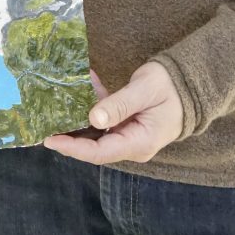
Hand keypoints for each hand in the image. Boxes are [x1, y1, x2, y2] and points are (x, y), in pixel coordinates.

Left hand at [43, 62, 182, 164]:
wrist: (192, 84)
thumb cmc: (171, 86)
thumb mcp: (144, 91)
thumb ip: (120, 105)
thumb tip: (94, 118)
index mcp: (139, 142)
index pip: (100, 152)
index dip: (73, 148)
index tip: (50, 139)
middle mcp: (132, 145)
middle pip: (94, 147)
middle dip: (69, 136)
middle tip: (42, 124)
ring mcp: (129, 136)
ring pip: (96, 133)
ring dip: (78, 118)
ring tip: (55, 105)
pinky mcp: (127, 126)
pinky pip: (104, 119)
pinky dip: (93, 103)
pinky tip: (87, 82)